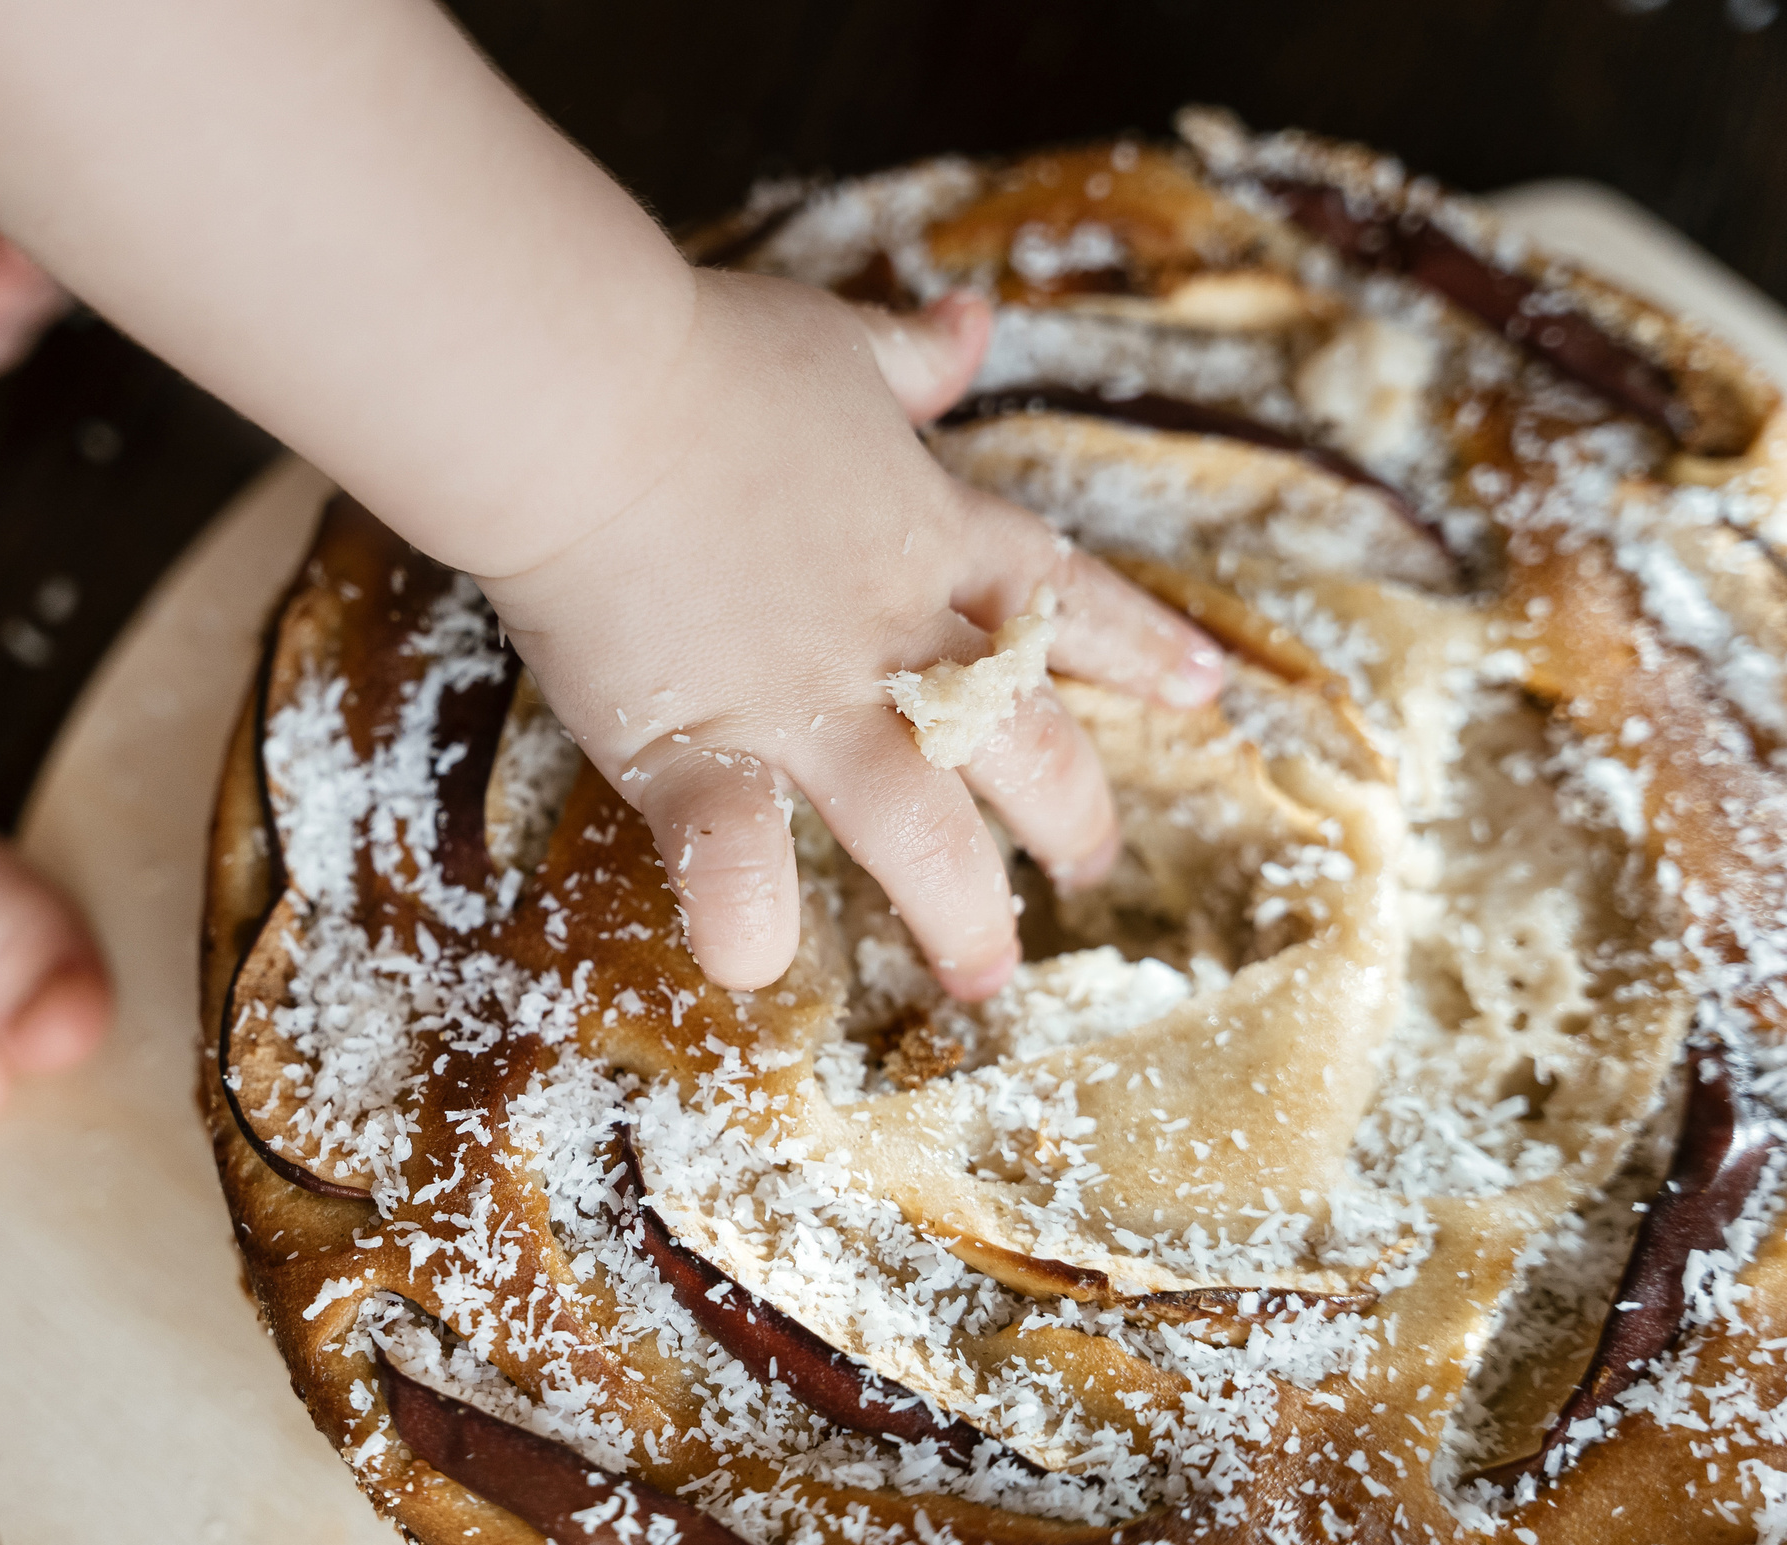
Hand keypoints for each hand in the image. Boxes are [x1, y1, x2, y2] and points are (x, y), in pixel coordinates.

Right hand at [475, 269, 1223, 999]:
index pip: (1060, 598)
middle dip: (1071, 811)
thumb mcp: (830, 344)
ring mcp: (797, 699)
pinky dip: (746, 916)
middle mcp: (887, 633)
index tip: (1203, 692)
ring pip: (917, 827)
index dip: (1135, 646)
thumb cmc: (703, 359)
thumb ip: (908, 356)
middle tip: (1092, 868)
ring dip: (960, 909)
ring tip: (985, 975)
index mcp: (927, 530)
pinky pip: (735, 856)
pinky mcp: (693, 745)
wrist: (583, 398)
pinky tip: (757, 969)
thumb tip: (975, 326)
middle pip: (1018, 741)